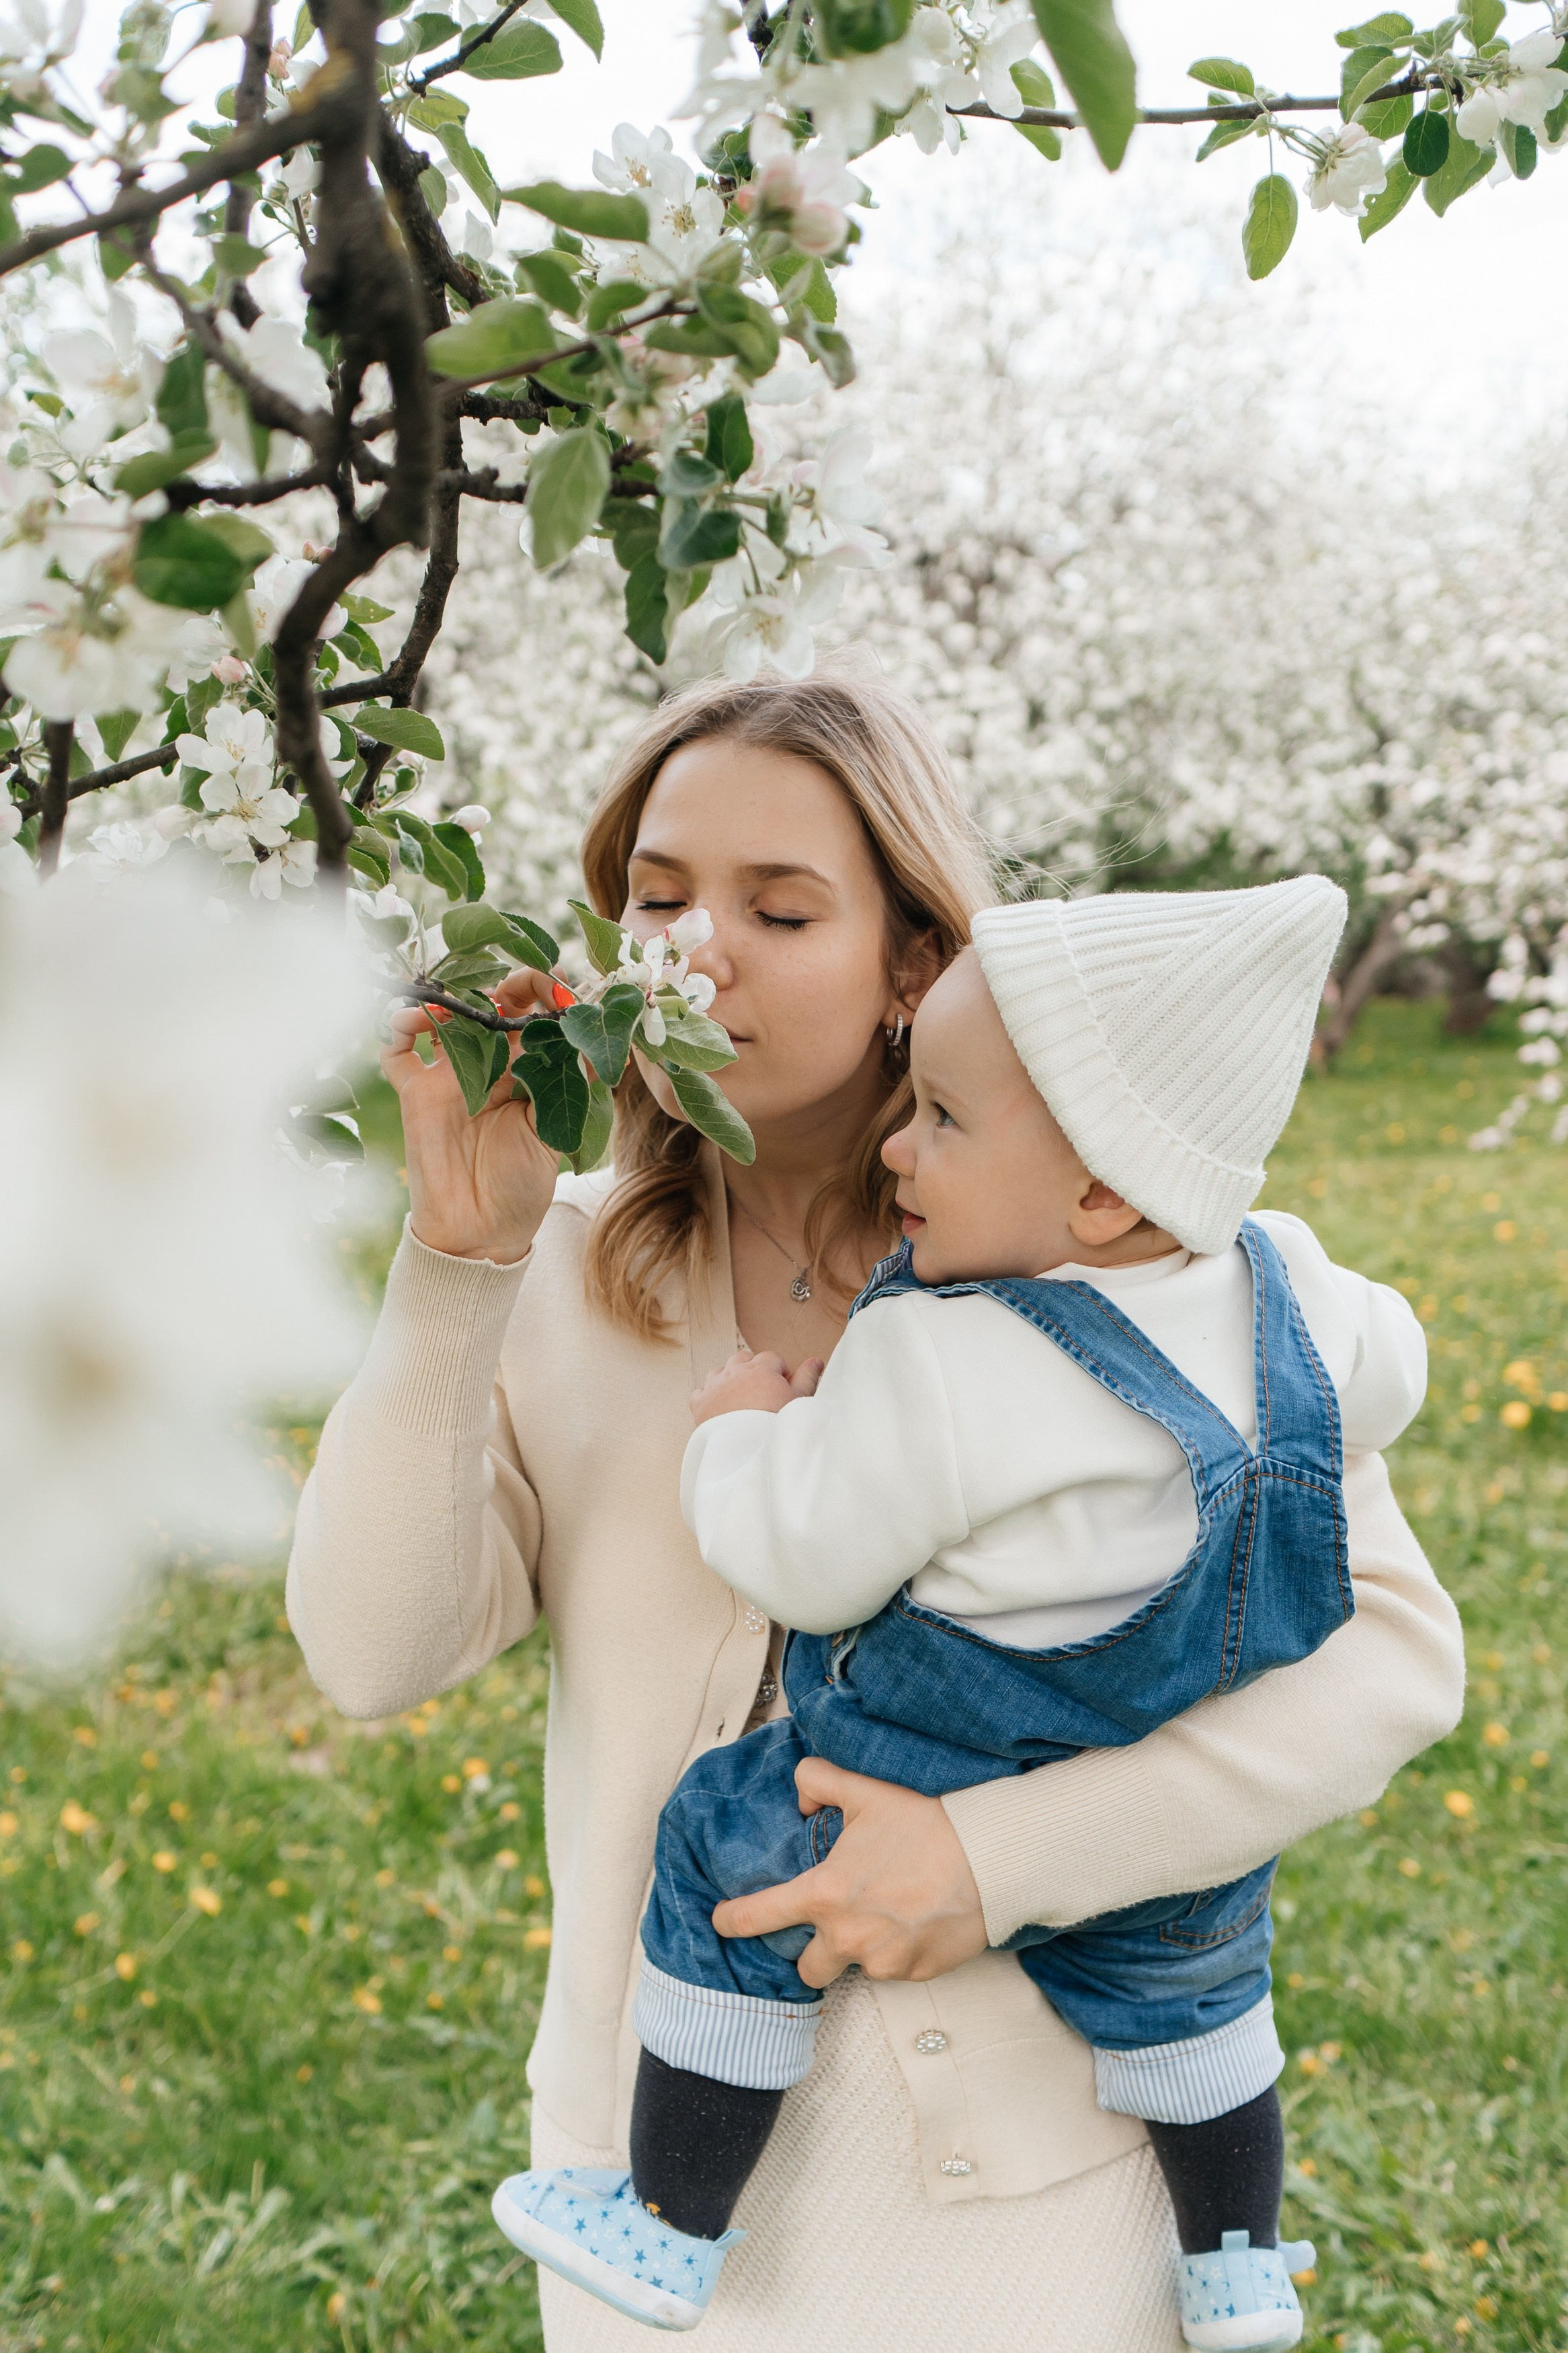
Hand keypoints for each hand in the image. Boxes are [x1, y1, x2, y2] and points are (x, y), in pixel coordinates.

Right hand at [380, 967, 561, 1264]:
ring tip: (459, 1003)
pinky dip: (398, 1026)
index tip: (560, 991)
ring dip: (448, 999)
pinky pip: (397, 1050)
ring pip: (443, 1017)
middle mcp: (488, 1067)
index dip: (546, 996)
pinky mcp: (416, 1093)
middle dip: (507, 986)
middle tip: (518, 985)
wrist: (479, 1231)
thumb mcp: (556, 1132)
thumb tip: (592, 1038)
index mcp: (527, 1072)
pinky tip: (413, 1020)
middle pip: (491, 1006)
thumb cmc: (522, 1185)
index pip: (535, 1017)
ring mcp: (449, 1076)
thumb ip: (568, 1084)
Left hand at [690, 1345, 823, 1425]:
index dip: (779, 1372)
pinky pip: (700, 1391)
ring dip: (730, 1378)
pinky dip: (709, 1396)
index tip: (782, 1388)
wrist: (748, 1450)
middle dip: (753, 1369)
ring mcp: (715, 1386)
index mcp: (761, 1369)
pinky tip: (719, 1407)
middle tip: (763, 1391)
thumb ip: (807, 1377)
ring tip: (741, 1398)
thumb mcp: (798, 1400)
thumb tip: (816, 1360)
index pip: (771, 1358)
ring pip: (720, 1370)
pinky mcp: (700, 1404)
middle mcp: (735, 1372)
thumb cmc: (777, 1425)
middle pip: (744, 1358)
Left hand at [711, 1756, 988, 1987]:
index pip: (761, 1916)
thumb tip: (799, 1798)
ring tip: (892, 1911)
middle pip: (808, 1968)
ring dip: (864, 1948)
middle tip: (836, 1924)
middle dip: (815, 1951)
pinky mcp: (915, 1974)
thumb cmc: (924, 1825)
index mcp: (824, 1896)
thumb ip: (818, 1782)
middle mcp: (846, 1938)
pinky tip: (917, 1920)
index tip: (721, 1922)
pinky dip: (899, 1951)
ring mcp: (882, 1962)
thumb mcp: (864, 1791)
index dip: (734, 1921)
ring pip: (856, 1967)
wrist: (988, 1860)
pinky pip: (895, 1969)